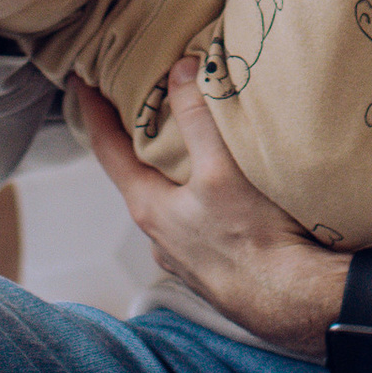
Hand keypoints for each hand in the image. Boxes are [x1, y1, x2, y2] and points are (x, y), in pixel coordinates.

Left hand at [74, 62, 346, 359]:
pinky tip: (219, 194)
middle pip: (135, 175)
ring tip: (182, 145)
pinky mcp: (211, 267)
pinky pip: (193, 222)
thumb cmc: (253, 240)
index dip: (93, 112)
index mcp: (149, 207)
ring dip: (167, 173)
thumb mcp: (221, 170)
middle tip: (137, 104)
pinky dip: (195, 199)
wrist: (292, 303)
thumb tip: (180, 69)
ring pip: (166, 201)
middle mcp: (158, 234)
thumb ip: (198, 119)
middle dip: (134, 140)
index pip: (107, 149)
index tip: (80, 83)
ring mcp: (183, 255)